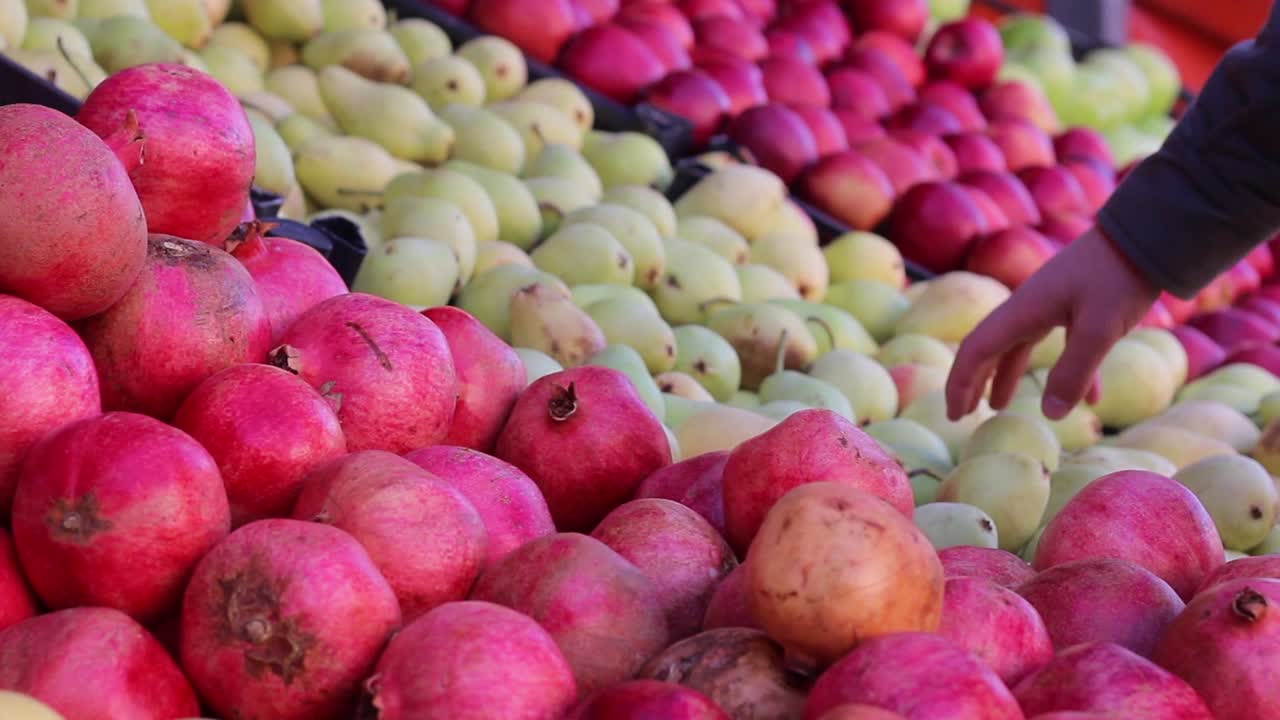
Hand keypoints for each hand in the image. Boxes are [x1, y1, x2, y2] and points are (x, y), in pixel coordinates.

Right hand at [945, 226, 1160, 421]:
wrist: (1149, 235)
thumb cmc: (1119, 276)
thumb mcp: (1098, 328)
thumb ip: (1074, 372)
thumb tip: (1050, 414)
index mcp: (1023, 310)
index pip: (976, 349)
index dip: (961, 383)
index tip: (954, 415)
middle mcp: (1029, 308)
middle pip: (990, 348)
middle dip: (974, 381)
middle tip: (963, 413)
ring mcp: (1052, 305)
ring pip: (1019, 347)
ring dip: (1008, 376)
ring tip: (1001, 405)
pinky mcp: (1078, 306)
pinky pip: (1063, 346)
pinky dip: (1070, 374)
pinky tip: (1092, 400)